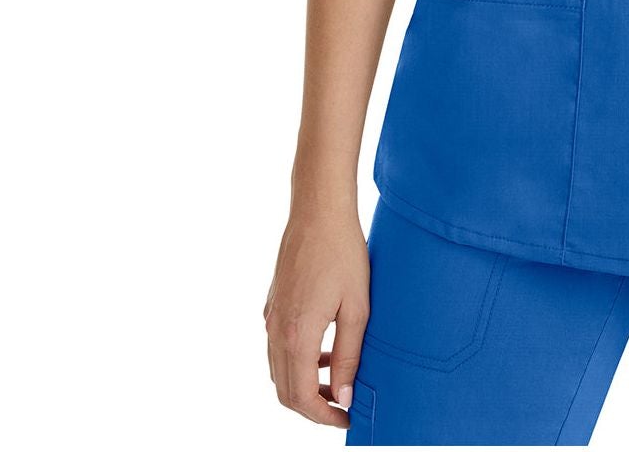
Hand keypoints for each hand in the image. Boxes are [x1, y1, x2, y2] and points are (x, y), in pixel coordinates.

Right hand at [263, 203, 370, 425]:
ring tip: (338, 381)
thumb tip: (344, 396)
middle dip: (312, 406)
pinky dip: (298, 360)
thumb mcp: (357, 307)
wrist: (319, 210)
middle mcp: (276, 330)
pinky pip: (278, 347)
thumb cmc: (343, 253)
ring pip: (279, 370)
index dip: (324, 415)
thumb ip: (349, 356)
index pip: (301, 397)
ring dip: (305, 384)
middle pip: (285, 390)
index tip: (346, 418)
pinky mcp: (273, 304)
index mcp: (296, 335)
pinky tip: (326, 351)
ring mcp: (270, 317)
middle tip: (342, 406)